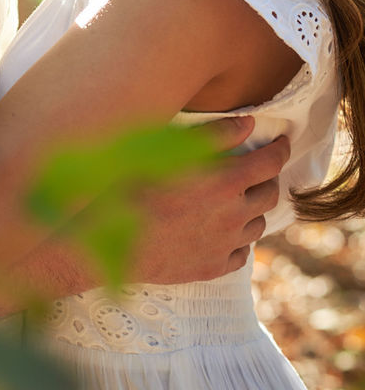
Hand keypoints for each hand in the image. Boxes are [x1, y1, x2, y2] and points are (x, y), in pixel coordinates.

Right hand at [131, 115, 289, 282]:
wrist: (109, 239)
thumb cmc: (134, 186)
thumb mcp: (170, 151)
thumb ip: (215, 136)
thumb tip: (250, 124)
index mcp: (226, 182)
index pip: (271, 163)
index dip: (281, 150)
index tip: (283, 142)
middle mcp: (234, 215)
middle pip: (270, 194)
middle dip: (269, 177)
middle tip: (258, 168)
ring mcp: (225, 245)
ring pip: (258, 224)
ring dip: (254, 207)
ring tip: (238, 197)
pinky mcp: (213, 268)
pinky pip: (242, 252)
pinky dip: (240, 238)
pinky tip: (224, 230)